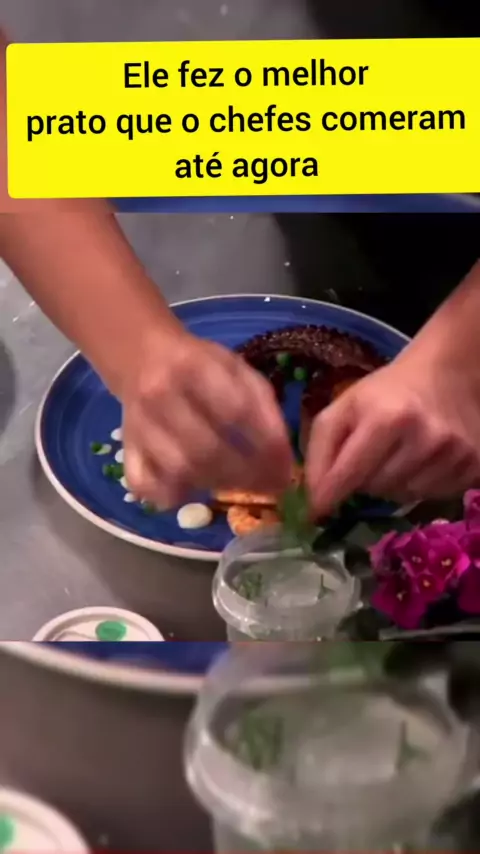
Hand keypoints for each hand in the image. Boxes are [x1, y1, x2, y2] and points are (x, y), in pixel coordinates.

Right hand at [121, 327, 293, 507]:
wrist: (142, 357)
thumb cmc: (200, 366)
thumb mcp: (237, 369)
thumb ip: (263, 406)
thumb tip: (283, 460)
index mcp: (193, 366)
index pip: (236, 411)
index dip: (266, 445)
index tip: (287, 468)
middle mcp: (160, 395)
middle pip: (207, 448)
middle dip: (246, 475)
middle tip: (269, 486)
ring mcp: (138, 425)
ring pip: (179, 470)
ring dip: (216, 485)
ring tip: (238, 484)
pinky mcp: (126, 448)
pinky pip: (144, 485)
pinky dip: (170, 496)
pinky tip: (192, 491)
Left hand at [305, 348, 479, 514]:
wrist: (445, 375)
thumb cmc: (385, 393)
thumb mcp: (344, 407)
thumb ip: (321, 449)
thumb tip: (315, 498)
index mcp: (387, 418)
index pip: (348, 474)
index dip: (328, 496)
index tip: (315, 512)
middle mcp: (425, 437)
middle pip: (376, 489)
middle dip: (364, 479)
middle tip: (369, 456)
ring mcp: (454, 454)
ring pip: (404, 497)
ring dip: (391, 485)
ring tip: (395, 457)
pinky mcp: (474, 466)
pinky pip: (433, 496)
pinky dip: (418, 486)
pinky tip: (419, 462)